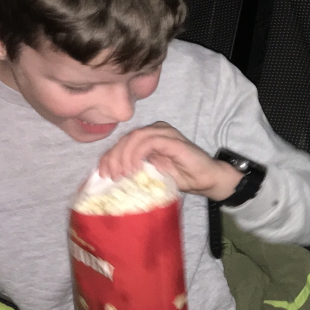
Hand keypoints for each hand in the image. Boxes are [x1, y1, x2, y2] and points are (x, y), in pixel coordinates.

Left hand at [97, 122, 243, 199]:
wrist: (207, 180)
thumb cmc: (183, 178)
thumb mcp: (152, 173)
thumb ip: (136, 168)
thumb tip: (113, 174)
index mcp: (150, 137)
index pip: (123, 142)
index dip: (109, 156)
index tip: (103, 174)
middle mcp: (156, 130)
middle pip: (126, 138)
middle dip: (113, 157)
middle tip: (110, 176)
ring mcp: (165, 133)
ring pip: (134, 137)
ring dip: (123, 156)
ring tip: (121, 174)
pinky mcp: (171, 139)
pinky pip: (147, 141)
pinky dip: (136, 154)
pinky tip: (133, 168)